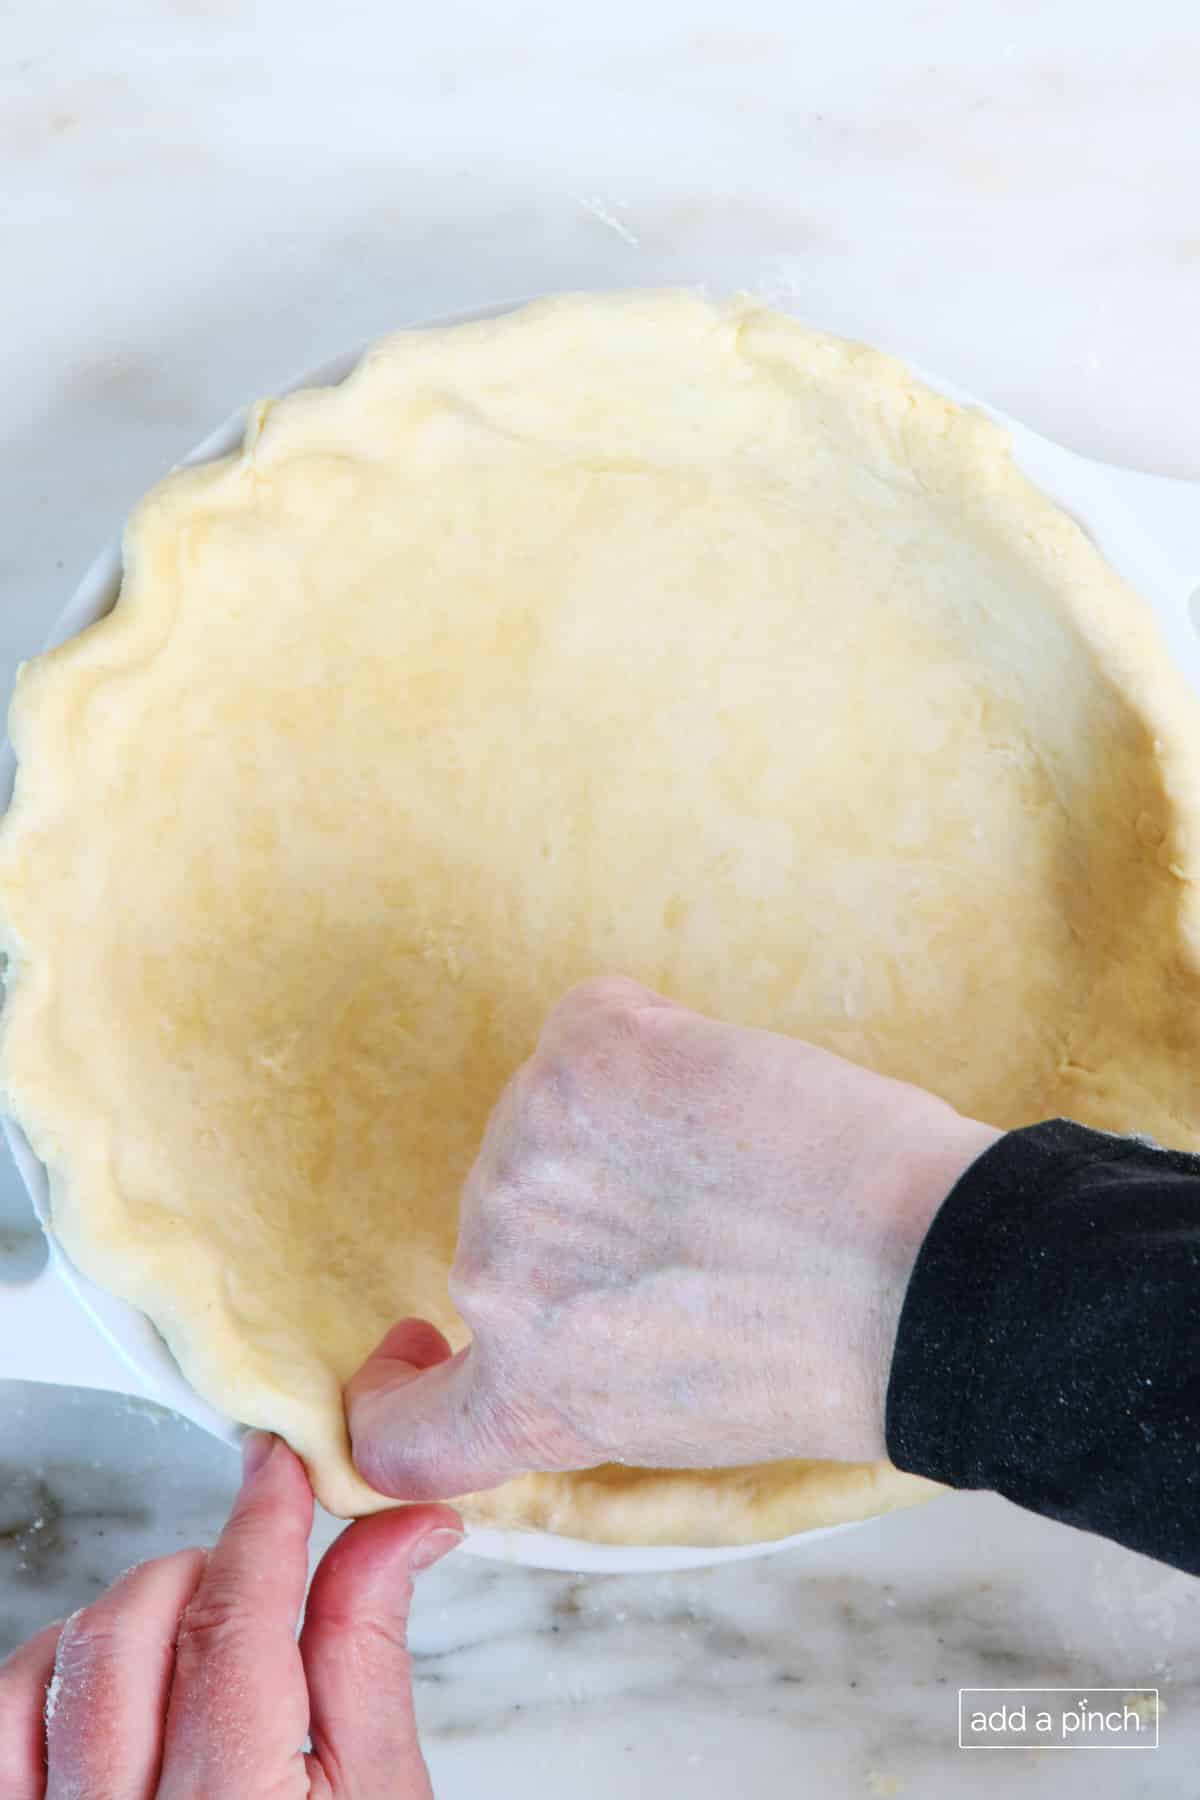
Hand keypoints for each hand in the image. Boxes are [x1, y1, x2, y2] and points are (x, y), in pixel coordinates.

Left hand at [0, 1433, 460, 1797]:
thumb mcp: (382, 1799)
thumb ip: (369, 1651)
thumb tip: (400, 1522)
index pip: (236, 1627)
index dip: (261, 1522)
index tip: (278, 1462)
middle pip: (130, 1634)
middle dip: (200, 1571)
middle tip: (252, 1574)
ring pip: (46, 1671)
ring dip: (118, 1623)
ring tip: (183, 1641)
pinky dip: (44, 1681)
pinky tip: (105, 1695)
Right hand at [347, 976, 998, 1500]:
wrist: (927, 1280)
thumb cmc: (842, 1356)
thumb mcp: (680, 1412)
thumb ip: (592, 1355)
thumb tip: (592, 1266)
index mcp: (529, 1390)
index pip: (395, 1431)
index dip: (398, 1387)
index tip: (422, 1347)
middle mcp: (497, 1277)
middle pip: (510, 1212)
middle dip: (590, 1200)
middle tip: (709, 1211)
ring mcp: (526, 1153)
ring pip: (556, 1108)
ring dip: (630, 1114)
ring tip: (739, 1157)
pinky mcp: (583, 1051)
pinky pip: (601, 1022)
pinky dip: (657, 1040)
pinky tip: (728, 1084)